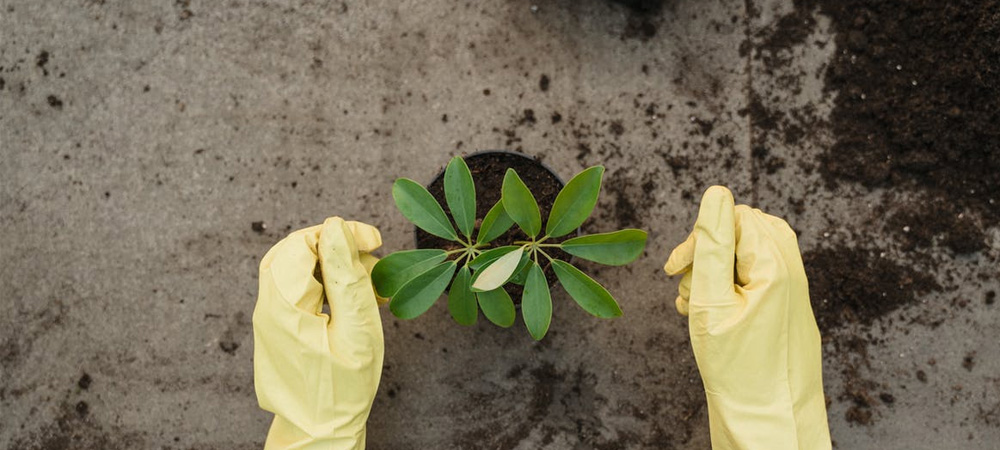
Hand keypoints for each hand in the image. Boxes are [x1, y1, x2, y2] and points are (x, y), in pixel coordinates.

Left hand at [253, 217, 384, 449]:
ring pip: (297, 270)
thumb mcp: (356, 330)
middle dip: (336, 246)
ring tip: (369, 281)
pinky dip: (325, 285)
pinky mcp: (277, 328)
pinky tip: (353, 299)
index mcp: (283, 306)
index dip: (340, 233)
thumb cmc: (342, 390)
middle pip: (295, 252)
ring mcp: (268, 319)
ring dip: (333, 266)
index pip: (303, 242)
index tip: (374, 242)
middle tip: (372, 256)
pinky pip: (297, 292)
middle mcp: (267, 308)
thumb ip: (345, 276)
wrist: (318, 434)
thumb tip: (335, 227)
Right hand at [664, 187, 830, 449]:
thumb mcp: (711, 301)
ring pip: (747, 255)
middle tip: (684, 285)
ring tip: (693, 305)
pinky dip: (727, 289)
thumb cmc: (736, 368)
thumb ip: (712, 245)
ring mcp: (793, 291)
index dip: (699, 237)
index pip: (734, 218)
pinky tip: (708, 315)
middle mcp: (792, 272)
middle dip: (707, 254)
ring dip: (713, 273)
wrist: (766, 421)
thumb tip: (716, 193)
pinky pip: (756, 278)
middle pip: (743, 232)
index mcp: (777, 266)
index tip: (674, 269)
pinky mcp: (787, 308)